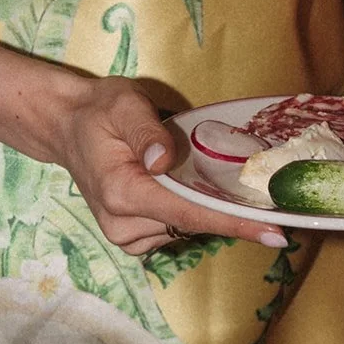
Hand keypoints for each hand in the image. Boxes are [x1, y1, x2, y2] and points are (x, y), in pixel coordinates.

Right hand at [47, 75, 287, 255]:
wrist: (67, 129)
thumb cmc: (99, 111)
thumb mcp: (122, 103)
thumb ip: (146, 130)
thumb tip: (165, 160)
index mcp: (122, 193)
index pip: (189, 213)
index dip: (234, 223)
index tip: (275, 234)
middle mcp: (124, 226)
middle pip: (193, 225)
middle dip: (230, 214)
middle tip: (272, 204)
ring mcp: (128, 238)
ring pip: (187, 229)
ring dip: (208, 209)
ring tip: (214, 180)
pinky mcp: (135, 239)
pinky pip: (176, 228)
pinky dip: (192, 212)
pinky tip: (194, 190)